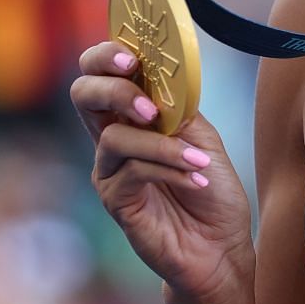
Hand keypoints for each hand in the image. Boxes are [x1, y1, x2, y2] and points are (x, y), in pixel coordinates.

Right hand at [71, 40, 255, 303]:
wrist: (221, 248)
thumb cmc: (212, 192)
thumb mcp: (203, 140)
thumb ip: (179, 109)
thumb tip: (162, 79)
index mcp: (133, 117)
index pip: (101, 73)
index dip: (107, 56)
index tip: (131, 55)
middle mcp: (113, 140)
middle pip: (83, 95)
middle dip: (113, 89)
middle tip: (148, 106)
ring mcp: (110, 171)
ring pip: (115, 138)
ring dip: (163, 146)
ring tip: (198, 162)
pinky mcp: (115, 201)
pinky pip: (132, 172)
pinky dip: (169, 171)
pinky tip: (196, 181)